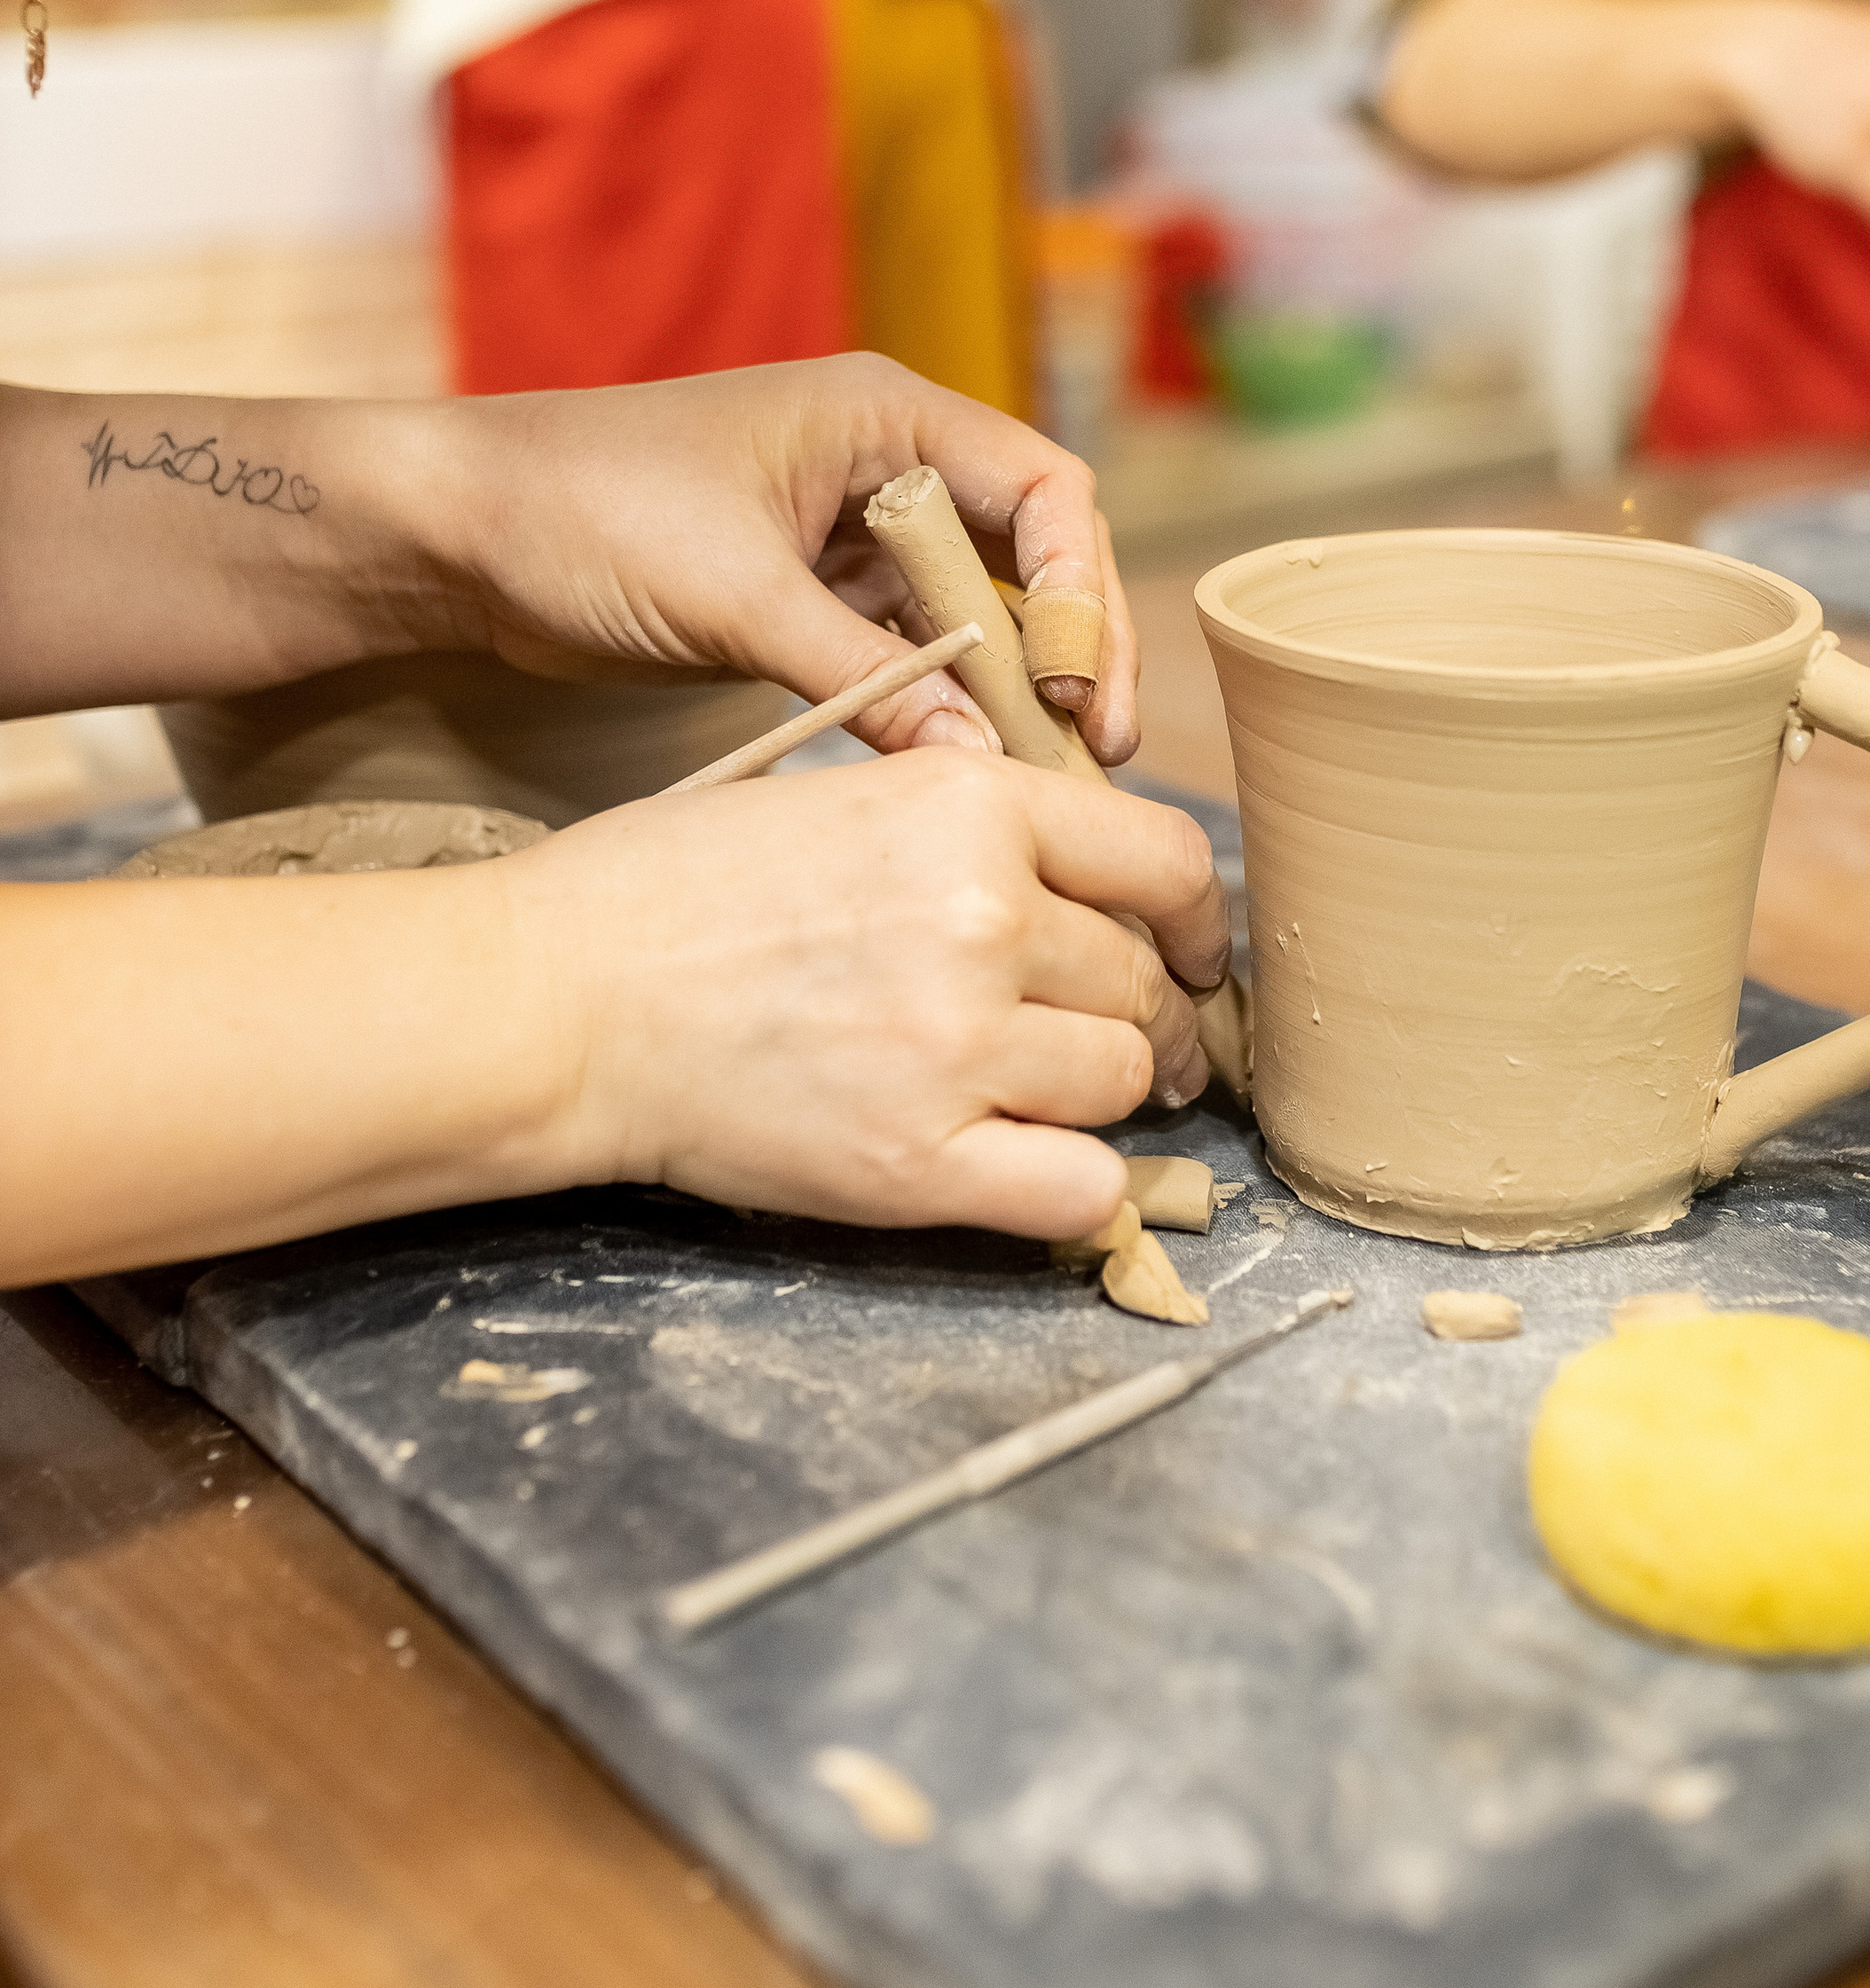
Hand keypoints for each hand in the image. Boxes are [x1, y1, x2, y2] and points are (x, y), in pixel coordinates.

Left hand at [414, 354, 1139, 762]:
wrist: (458, 533)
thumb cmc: (585, 513)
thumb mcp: (733, 596)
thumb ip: (864, 681)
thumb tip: (979, 765)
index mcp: (885, 417)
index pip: (1042, 490)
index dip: (1076, 589)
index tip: (1070, 686)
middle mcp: (887, 466)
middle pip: (1032, 555)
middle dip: (1069, 650)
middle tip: (1096, 750)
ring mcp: (853, 535)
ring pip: (979, 613)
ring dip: (1015, 690)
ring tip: (1051, 782)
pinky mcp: (815, 597)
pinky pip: (915, 653)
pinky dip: (947, 708)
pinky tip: (969, 774)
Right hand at [521, 752, 1230, 1231]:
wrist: (557, 998)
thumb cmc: (673, 889)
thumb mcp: (844, 796)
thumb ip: (976, 833)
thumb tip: (1090, 889)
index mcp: (970, 808)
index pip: (1166, 865)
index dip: (1194, 919)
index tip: (1187, 951)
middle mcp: (984, 919)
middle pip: (1140, 985)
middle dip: (1132, 1015)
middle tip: (1092, 1037)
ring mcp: (957, 1047)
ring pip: (1120, 1082)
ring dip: (1093, 1092)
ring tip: (1028, 1089)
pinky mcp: (917, 1164)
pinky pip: (1079, 1191)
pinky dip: (1075, 1188)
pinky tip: (1030, 1168)